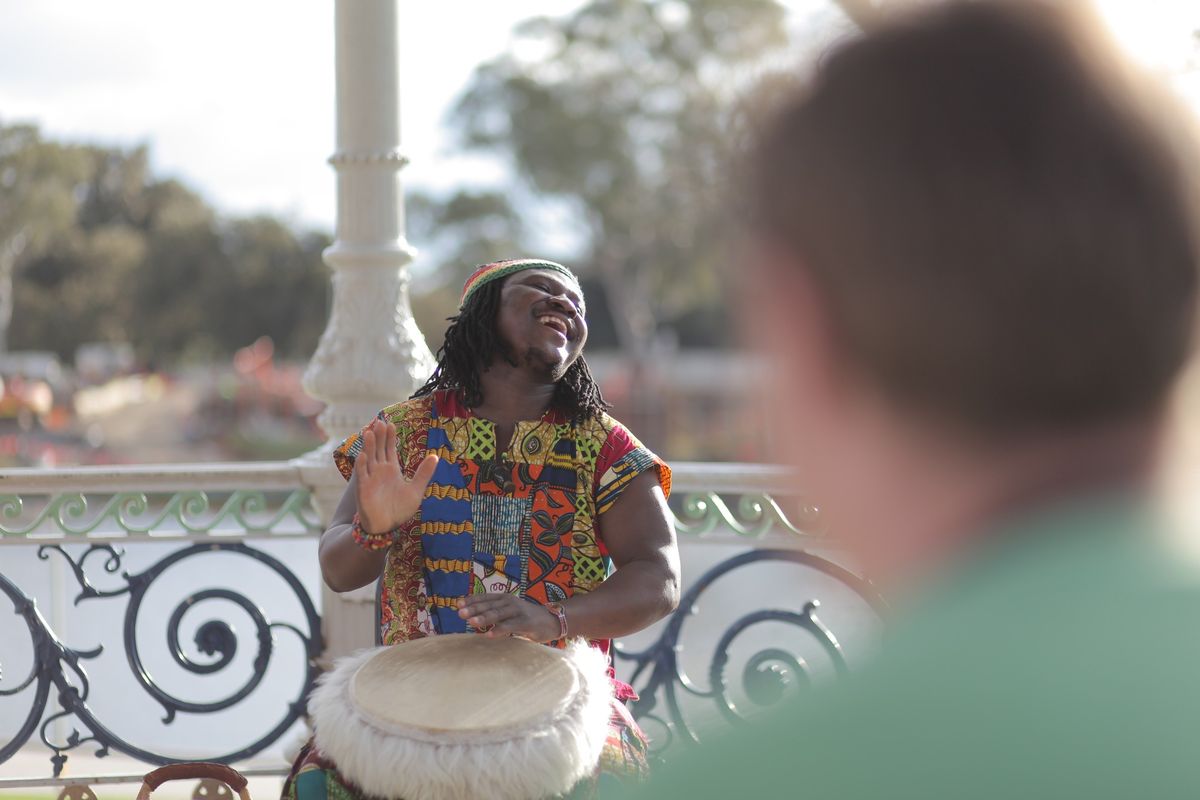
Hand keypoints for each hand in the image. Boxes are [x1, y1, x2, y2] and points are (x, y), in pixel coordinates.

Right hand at [353, 418, 437, 533]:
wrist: (387, 527)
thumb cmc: (399, 510)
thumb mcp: (416, 490)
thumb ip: (424, 473)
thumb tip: (435, 456)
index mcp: (392, 470)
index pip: (390, 449)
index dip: (390, 437)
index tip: (391, 424)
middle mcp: (379, 471)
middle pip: (378, 449)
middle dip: (379, 436)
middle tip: (380, 422)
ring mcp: (370, 479)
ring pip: (368, 458)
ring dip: (369, 446)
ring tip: (370, 432)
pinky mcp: (363, 490)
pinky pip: (361, 475)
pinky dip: (361, 465)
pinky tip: (363, 455)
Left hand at [457, 594, 561, 641]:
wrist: (551, 620)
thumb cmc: (524, 617)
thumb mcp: (508, 612)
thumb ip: (493, 612)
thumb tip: (472, 617)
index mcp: (504, 598)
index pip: (485, 597)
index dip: (472, 600)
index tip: (458, 604)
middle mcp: (510, 602)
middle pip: (489, 605)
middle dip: (474, 609)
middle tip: (460, 613)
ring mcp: (518, 611)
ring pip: (499, 614)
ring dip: (484, 618)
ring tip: (472, 622)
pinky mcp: (526, 623)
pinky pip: (511, 626)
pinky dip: (499, 630)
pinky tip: (489, 635)